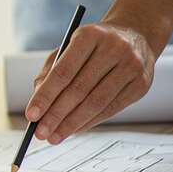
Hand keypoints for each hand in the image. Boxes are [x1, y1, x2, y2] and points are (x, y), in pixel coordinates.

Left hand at [26, 22, 156, 143]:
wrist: (135, 35)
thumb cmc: (93, 46)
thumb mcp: (68, 49)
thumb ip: (50, 73)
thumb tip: (38, 103)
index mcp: (89, 36)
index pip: (63, 72)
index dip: (45, 96)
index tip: (31, 115)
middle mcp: (113, 48)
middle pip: (79, 89)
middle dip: (56, 115)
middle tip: (40, 132)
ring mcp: (131, 66)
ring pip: (96, 102)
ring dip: (72, 124)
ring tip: (54, 137)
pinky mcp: (141, 84)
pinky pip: (111, 109)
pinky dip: (89, 122)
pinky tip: (73, 130)